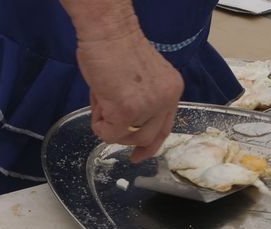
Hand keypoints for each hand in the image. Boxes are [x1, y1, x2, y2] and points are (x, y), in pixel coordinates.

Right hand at [77, 31, 184, 161]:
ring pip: (125, 137)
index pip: (165, 127)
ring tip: (102, 102)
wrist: (108, 32)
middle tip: (109, 125)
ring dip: (108, 127)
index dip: (151, 145)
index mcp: (172, 90)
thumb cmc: (116, 48)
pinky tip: (98, 100)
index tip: (139, 155)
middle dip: (124, 136)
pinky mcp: (127, 111)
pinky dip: (98, 123)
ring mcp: (148, 106)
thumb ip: (141, 100)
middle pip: (146, 137)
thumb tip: (124, 122)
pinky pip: (109, 133)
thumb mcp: (142, 78)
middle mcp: (166, 99)